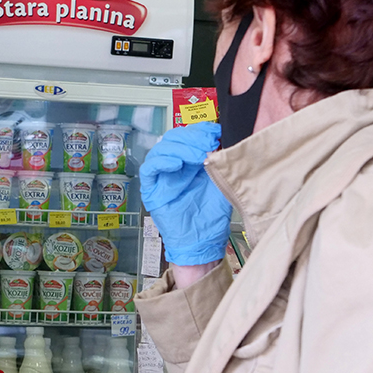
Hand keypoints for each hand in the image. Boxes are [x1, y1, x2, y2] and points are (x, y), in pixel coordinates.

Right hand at [139, 122, 232, 265]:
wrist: (203, 242)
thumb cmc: (212, 215)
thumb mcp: (221, 181)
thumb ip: (220, 160)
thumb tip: (224, 137)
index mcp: (190, 161)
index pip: (188, 134)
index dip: (200, 129)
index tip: (215, 132)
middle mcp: (174, 166)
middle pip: (173, 138)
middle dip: (191, 137)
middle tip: (208, 144)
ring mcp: (162, 177)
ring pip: (161, 149)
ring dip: (180, 147)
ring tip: (196, 156)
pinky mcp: (151, 190)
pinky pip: (149, 169)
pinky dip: (162, 161)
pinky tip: (176, 164)